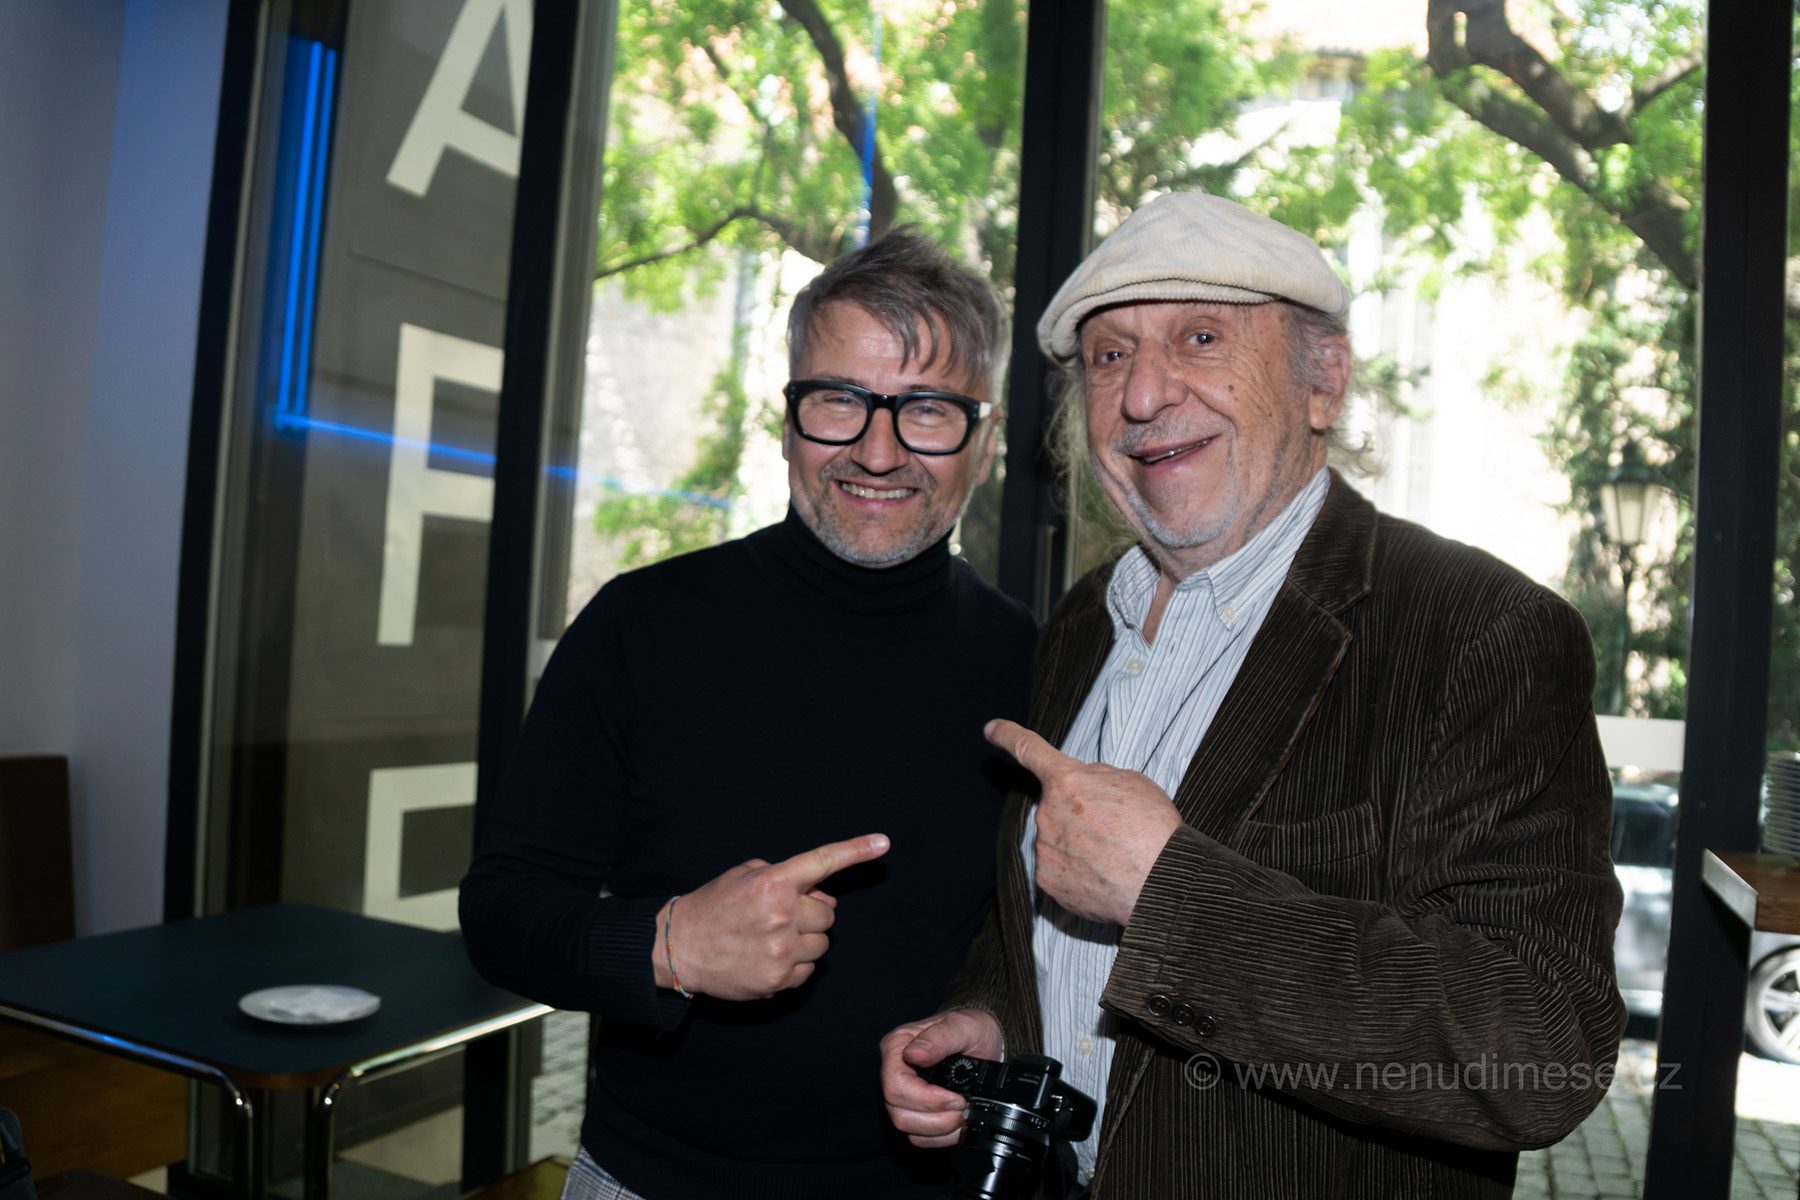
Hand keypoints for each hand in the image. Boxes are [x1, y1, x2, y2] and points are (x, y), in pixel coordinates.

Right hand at [655, 833, 889, 1000]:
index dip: (856, 851)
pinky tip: (767, 958)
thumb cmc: (714, 906)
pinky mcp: (778, 979)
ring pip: (822, 944)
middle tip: (781, 916)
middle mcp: (782, 914)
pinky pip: (808, 970)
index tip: (883, 843)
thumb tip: (825, 899)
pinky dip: (794, 965)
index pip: (823, 862)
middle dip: (811, 914)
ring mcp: (781, 950)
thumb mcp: (745, 876)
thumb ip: (789, 879)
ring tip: (770, 939)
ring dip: (804, 940)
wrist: (679, 947)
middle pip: (828, 915)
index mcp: (773, 882)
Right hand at [880, 1008, 1003, 1147]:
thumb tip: (914, 1054)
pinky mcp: (915, 1113)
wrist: (985, 1041)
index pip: (895, 1087)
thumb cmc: (971, 1029)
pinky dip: (943, 1136)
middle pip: (900, 1115)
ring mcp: (903, 1097)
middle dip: (938, 1118)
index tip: (956, 1098)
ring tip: (963, 1112)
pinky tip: (958, 1121)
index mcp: (896, 1048)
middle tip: (964, 1106)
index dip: (927, 1100)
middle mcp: (894, 1073)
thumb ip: (939, 1038)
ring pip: (910, 1130)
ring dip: (942, 1129)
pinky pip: (921, 1138)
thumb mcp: (962, 1026)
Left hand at [986, 718, 1181, 925]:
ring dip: (1080, 846)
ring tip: (1115, 857)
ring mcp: (1045, 849)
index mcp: (1067, 781)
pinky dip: (1078, 873)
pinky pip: (1059, 870)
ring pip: (1058, 840)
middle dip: (1078, 815)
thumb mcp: (1132, 781)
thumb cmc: (1153, 828)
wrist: (1160, 882)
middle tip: (1114, 830)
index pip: (1030, 750)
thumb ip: (1096, 778)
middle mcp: (1048, 813)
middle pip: (1057, 807)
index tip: (991, 729)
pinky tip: (1103, 876)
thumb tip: (1084, 786)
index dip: (1008, 735)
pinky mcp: (1048, 882)